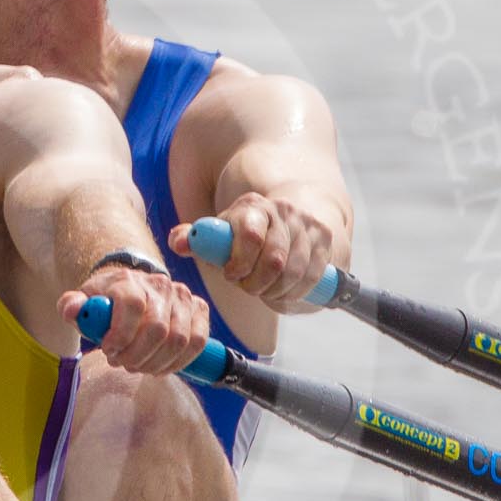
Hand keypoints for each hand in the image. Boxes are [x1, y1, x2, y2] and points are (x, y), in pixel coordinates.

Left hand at [58, 263, 209, 374]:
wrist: (131, 288)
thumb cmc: (106, 301)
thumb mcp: (84, 302)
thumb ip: (72, 305)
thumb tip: (72, 310)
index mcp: (128, 280)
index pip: (132, 306)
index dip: (121, 335)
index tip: (108, 351)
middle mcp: (160, 284)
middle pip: (157, 330)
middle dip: (137, 356)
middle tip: (121, 364)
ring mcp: (182, 296)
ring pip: (179, 340)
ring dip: (156, 363)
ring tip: (137, 366)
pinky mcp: (198, 308)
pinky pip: (198, 341)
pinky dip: (179, 362)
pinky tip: (160, 367)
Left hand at [170, 192, 335, 311]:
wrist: (292, 212)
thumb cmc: (246, 232)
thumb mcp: (221, 232)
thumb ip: (194, 239)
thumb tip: (177, 243)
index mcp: (252, 207)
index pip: (250, 235)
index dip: (239, 263)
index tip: (231, 275)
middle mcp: (283, 211)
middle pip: (274, 260)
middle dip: (257, 283)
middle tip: (248, 288)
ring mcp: (306, 225)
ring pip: (294, 273)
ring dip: (275, 291)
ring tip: (264, 290)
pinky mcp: (324, 240)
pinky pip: (311, 277)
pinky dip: (295, 293)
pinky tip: (283, 291)